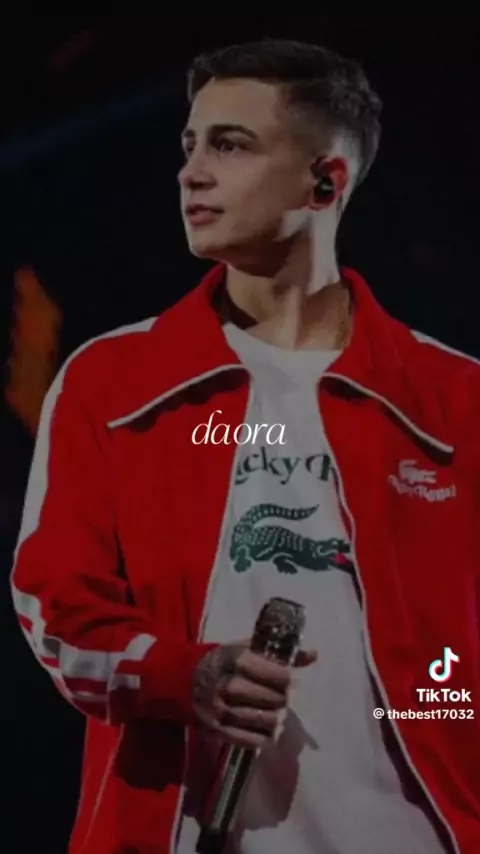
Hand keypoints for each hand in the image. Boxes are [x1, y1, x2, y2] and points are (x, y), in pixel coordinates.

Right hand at [191, 640, 317, 748]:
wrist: (181, 681)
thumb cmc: (220, 661)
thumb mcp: (245, 649)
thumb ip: (278, 654)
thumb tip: (313, 655)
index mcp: (238, 661)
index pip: (278, 675)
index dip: (286, 678)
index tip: (285, 679)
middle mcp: (230, 686)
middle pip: (274, 699)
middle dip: (281, 698)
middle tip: (279, 696)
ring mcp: (223, 710)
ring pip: (265, 720)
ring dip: (274, 717)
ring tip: (273, 711)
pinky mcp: (218, 730)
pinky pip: (251, 740)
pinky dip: (263, 736)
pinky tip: (265, 729)